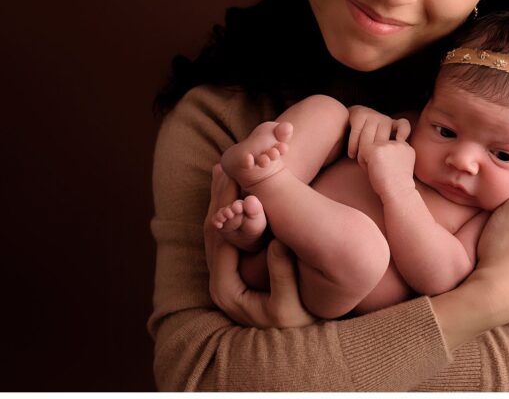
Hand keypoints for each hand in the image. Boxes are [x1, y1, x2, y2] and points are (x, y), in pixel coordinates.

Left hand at [204, 162, 315, 328]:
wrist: (295, 341)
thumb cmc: (295, 324)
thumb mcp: (290, 306)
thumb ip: (282, 276)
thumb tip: (276, 243)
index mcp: (225, 289)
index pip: (220, 240)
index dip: (226, 208)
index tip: (236, 181)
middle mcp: (219, 281)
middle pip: (213, 230)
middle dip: (219, 198)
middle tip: (225, 166)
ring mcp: (226, 274)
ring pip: (218, 230)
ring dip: (221, 201)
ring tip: (225, 171)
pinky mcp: (236, 268)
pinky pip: (229, 234)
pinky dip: (232, 210)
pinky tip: (239, 191)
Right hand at [347, 105, 410, 165]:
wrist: (354, 120)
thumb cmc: (371, 141)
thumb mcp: (384, 146)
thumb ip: (391, 153)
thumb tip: (392, 167)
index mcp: (394, 126)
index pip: (403, 125)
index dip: (403, 131)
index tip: (400, 140)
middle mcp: (385, 120)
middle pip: (382, 138)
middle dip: (375, 153)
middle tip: (370, 164)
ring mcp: (373, 116)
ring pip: (368, 136)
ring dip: (363, 150)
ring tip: (361, 161)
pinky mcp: (360, 115)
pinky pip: (357, 132)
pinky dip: (353, 145)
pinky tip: (352, 155)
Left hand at [362, 140, 416, 200]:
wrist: (398, 193)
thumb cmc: (395, 185)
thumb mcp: (398, 165)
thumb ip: (391, 154)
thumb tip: (373, 150)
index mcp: (405, 146)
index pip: (386, 146)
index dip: (385, 160)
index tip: (390, 171)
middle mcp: (397, 142)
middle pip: (377, 146)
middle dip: (376, 159)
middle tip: (383, 172)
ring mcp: (386, 144)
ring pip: (369, 148)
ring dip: (369, 160)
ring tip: (378, 172)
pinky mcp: (375, 149)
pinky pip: (361, 152)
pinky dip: (363, 164)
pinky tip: (373, 172)